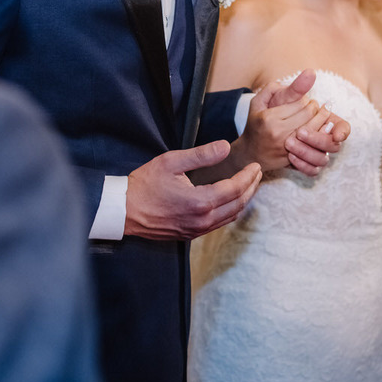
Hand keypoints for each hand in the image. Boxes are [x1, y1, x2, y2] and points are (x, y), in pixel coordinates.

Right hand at [124, 141, 262, 240]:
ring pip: (230, 217)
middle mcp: (202, 220)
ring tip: (249, 186)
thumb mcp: (171, 162)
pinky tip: (230, 201)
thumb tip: (225, 147)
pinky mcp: (190, 234)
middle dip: (251, 188)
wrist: (124, 211)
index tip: (255, 165)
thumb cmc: (144, 185)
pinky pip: (219, 224)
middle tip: (257, 174)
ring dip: (243, 201)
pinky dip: (230, 211)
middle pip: (238, 204)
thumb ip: (201, 155)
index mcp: (200, 202)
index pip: (235, 189)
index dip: (248, 176)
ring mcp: (196, 229)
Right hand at [244, 71, 350, 175]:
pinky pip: (313, 144)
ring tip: (320, 116)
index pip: (301, 104)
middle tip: (316, 107)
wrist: (250, 154)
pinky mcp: (293, 158)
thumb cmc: (255, 124)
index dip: (308, 100)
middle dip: (317, 109)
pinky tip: (319, 130)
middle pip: (310, 115)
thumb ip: (272, 88)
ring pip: (314, 129)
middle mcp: (278, 133)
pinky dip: (319, 135)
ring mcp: (286, 147)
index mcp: (269, 118)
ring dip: (321, 121)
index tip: (307, 100)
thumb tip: (301, 76)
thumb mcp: (257, 103)